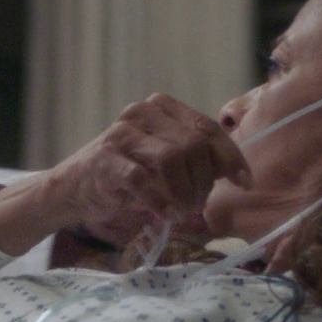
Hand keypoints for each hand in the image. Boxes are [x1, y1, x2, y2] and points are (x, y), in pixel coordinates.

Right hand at [48, 94, 250, 246]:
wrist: (77, 189)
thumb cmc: (129, 177)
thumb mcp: (169, 165)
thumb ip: (199, 162)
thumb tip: (240, 177)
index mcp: (162, 108)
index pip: (207, 128)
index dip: (230, 157)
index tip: (244, 182)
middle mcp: (142, 112)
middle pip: (193, 145)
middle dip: (202, 182)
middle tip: (196, 206)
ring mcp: (121, 133)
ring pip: (171, 158)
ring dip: (183, 192)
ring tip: (181, 212)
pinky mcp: (105, 159)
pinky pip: (141, 178)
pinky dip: (158, 200)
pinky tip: (163, 213)